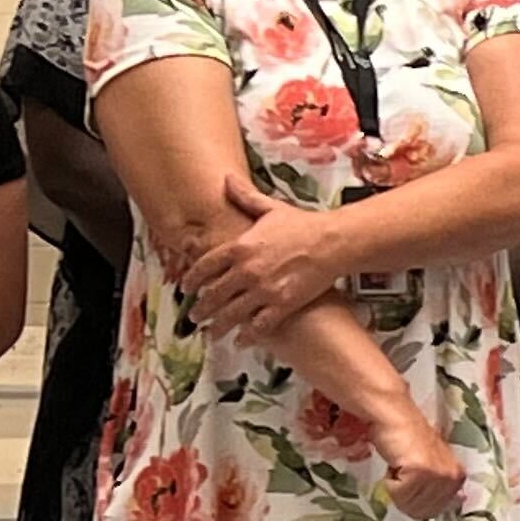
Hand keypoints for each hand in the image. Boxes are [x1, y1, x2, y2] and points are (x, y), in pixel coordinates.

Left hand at [180, 177, 352, 337]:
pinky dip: (248, 336)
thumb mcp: (271, 208)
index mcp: (239, 247)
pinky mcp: (282, 304)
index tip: (185, 288)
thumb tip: (226, 179)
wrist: (334, 242)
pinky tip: (240, 342)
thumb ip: (245, 197)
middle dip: (201, 308)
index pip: (204, 267)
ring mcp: (263, 289)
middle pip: (213, 294)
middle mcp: (245, 270)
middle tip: (194, 317)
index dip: (191, 280)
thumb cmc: (305, 225)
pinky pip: (259, 326)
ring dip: (218, 325)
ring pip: (231, 314)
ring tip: (211, 333)